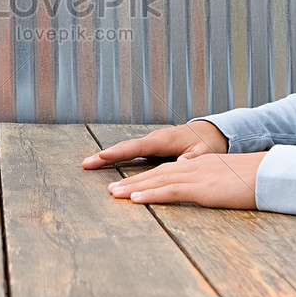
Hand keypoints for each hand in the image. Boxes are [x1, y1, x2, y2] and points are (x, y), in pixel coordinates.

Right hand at [81, 120, 226, 169]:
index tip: (103, 156)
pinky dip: (116, 157)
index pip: (137, 147)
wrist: (210, 132)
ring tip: (88, 164)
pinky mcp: (151, 147)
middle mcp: (153, 139)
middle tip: (85, 163)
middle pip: (125, 147)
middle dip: (105, 155)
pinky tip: (104, 163)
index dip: (120, 153)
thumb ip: (193, 158)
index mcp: (164, 141)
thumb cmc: (207, 143)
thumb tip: (181, 163)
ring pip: (125, 149)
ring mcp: (151, 142)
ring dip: (107, 156)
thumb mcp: (205, 152)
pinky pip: (130, 152)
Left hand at [106, 151, 264, 208]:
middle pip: (157, 172)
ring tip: (115, 194)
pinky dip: (150, 194)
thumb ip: (217, 184)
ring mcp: (197, 176)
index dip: (148, 177)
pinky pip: (170, 191)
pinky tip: (135, 199)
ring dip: (134, 187)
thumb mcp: (233, 182)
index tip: (131, 184)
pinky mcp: (202, 188)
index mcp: (202, 164)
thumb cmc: (259, 180)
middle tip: (112, 189)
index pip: (169, 170)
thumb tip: (209, 191)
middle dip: (133, 180)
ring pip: (158, 180)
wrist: (274, 174)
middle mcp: (195, 166)